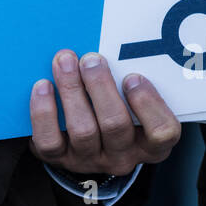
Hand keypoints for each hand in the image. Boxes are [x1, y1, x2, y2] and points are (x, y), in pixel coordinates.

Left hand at [29, 49, 180, 176]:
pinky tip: (42, 86)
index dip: (148, 104)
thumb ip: (129, 81)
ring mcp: (90, 160)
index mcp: (150, 143)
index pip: (163, 132)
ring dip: (72, 90)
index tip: (132, 76)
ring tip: (65, 61)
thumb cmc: (113, 110)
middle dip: (100, 87)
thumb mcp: (132, 102)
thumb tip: (109, 45)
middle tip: (91, 59)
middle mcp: (122, 156)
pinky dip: (44, 111)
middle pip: (116, 125)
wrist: (81, 145)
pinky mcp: (59, 160)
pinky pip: (49, 140)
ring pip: (82, 130)